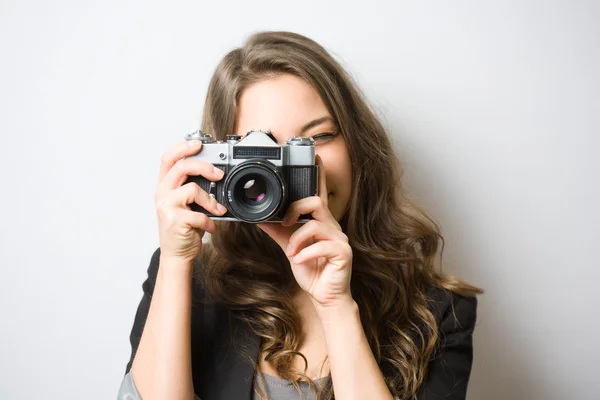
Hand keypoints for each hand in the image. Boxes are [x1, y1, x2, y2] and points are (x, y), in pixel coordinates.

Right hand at [154, 139, 227, 263]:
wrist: (176, 254)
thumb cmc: (183, 228)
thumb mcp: (185, 204)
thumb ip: (191, 187)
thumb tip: (215, 174)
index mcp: (164, 186)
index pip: (168, 159)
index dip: (182, 147)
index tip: (198, 143)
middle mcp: (162, 194)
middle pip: (182, 167)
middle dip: (204, 166)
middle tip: (219, 174)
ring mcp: (167, 207)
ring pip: (193, 189)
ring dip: (211, 200)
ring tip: (217, 210)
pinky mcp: (175, 221)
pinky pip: (200, 214)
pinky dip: (211, 222)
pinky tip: (211, 227)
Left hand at [258, 155, 352, 306]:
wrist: (325, 296)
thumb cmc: (312, 270)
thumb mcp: (290, 247)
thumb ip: (278, 232)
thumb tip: (260, 219)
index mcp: (320, 222)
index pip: (319, 194)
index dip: (318, 176)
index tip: (315, 158)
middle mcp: (332, 227)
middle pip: (316, 202)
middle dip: (296, 210)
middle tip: (285, 223)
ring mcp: (340, 239)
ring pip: (316, 224)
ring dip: (298, 238)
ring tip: (292, 252)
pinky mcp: (343, 253)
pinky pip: (322, 246)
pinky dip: (306, 253)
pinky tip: (300, 260)